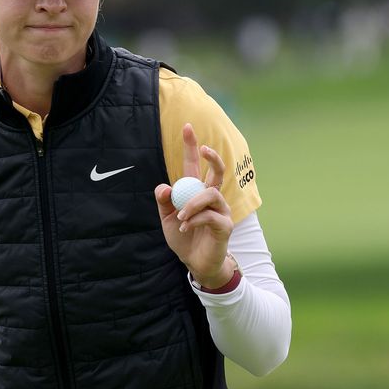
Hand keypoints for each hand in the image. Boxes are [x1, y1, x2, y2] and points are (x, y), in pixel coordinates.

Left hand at [154, 123, 234, 287]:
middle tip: (203, 149)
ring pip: (209, 193)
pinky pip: (209, 215)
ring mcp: (221, 209)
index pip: (194, 164)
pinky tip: (186, 228)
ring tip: (180, 218)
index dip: (191, 146)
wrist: (194, 262)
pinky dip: (194, 220)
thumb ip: (164, 201)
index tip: (187, 126)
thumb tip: (165, 186)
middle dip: (212, 156)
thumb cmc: (183, 237)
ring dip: (191, 204)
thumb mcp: (166, 218)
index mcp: (195, 191)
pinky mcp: (225, 224)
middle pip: (217, 170)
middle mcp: (211, 196)